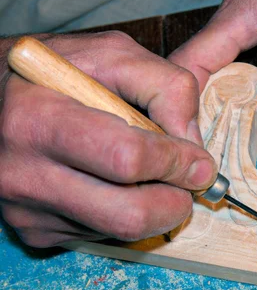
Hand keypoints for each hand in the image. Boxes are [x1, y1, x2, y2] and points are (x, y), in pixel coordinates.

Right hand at [0, 32, 216, 246]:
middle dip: (175, 202)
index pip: (127, 159)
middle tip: (187, 181)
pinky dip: (124, 212)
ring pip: (121, 232)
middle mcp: (24, 174)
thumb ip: (164, 85)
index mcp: (39, 120)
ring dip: (154, 209)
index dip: (175, 162)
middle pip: (129, 215)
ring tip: (150, 174)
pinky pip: (101, 235)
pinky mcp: (34, 231)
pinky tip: (112, 182)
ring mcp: (27, 210)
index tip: (199, 161)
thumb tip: (193, 142)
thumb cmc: (55, 71)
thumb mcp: (112, 55)